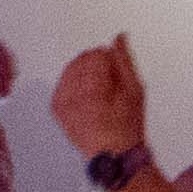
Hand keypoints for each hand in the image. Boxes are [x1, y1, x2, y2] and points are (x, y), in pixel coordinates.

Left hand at [49, 36, 149, 163]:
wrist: (112, 153)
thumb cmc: (127, 126)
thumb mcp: (135, 90)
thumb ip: (125, 61)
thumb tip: (119, 39)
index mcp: (93, 91)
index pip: (95, 56)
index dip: (110, 58)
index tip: (117, 69)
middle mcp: (72, 96)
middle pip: (81, 60)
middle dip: (97, 63)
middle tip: (109, 79)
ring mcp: (62, 102)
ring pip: (70, 69)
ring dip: (85, 71)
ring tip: (99, 87)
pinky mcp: (56, 108)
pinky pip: (62, 83)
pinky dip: (74, 82)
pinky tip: (87, 93)